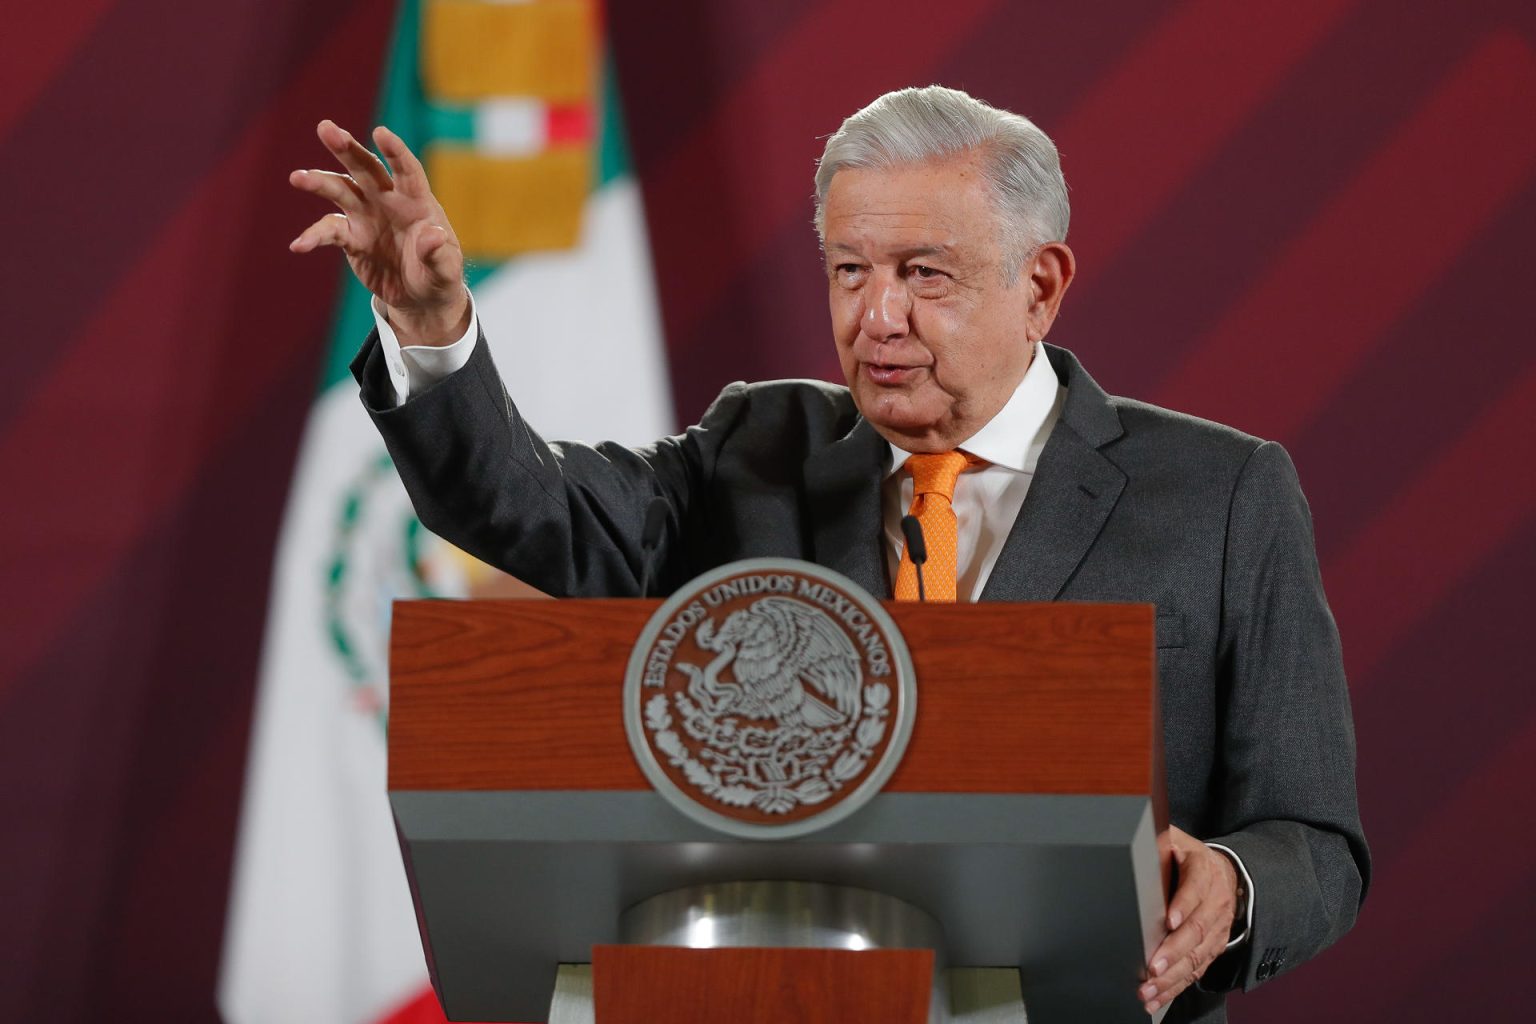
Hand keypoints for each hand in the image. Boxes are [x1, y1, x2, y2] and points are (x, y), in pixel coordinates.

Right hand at [289, 120, 468, 345]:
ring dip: (319, 182)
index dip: (395, 151)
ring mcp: (366, 216)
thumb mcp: (446, 270)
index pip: (407, 170)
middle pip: (365, 167)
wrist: (419, 297)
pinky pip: (328, 232)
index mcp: (416, 201)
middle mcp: (387, 201)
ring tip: (297, 178)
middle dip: (346, 148)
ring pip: (340, 190)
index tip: (381, 133)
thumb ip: (438, 253)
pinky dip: (313, 237)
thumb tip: (432, 235)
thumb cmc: (438, 275)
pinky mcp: (351, 238)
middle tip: (326, 128)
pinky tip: (299, 245)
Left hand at [1139, 825, 1237, 1013]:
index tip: (1169, 921)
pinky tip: (1158, 998)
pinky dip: (1177, 987)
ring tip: (1149, 990)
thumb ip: (1159, 839)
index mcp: (1204, 869)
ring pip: (1197, 955)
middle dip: (1173, 952)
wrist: (1226, 872)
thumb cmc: (1189, 856)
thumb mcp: (1177, 839)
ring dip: (1173, 977)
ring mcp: (1218, 927)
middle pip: (1197, 929)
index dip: (1183, 904)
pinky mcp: (1214, 946)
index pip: (1196, 887)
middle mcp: (1215, 901)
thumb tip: (1135, 839)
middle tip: (1152, 968)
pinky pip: (1197, 969)